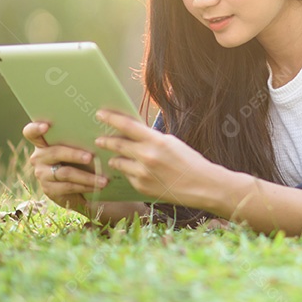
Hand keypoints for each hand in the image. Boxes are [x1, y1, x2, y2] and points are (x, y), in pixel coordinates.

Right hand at [22, 121, 107, 214]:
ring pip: (65, 173)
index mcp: (43, 143)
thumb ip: (78, 140)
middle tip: (90, 157)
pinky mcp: (49, 189)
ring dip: (87, 176)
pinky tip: (98, 186)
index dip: (35, 129)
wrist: (74, 188)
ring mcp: (42, 174)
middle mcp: (38, 157)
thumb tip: (99, 133)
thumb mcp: (76, 148)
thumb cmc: (77, 160)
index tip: (46, 126)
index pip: (30, 133)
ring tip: (103, 179)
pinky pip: (69, 186)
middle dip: (74, 155)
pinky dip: (86, 186)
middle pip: (55, 153)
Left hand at [94, 109, 217, 207]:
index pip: (127, 126)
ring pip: (118, 162)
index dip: (111, 119)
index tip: (100, 114)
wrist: (202, 185)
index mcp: (156, 141)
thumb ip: (151, 138)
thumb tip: (132, 134)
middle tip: (99, 139)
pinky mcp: (141, 187)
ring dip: (115, 158)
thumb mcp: (171, 142)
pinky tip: (136, 172)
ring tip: (114, 157)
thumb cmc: (189, 161)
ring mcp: (142, 173)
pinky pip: (128, 176)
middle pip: (117, 144)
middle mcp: (147, 157)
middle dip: (105, 140)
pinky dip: (129, 172)